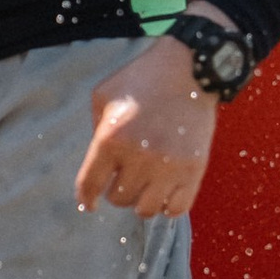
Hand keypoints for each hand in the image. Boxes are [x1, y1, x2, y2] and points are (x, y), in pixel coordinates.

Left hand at [76, 37, 218, 220]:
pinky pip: (176, 208)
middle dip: (117, 189)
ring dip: (141, 199)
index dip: (86, 199)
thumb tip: (98, 167)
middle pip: (118, 199)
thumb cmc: (144, 79)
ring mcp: (168, 166)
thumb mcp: (104, 96)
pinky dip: (167, 205)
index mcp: (111, 138)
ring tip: (145, 185)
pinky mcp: (193, 170)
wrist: (190, 69)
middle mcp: (138, 156)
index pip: (90, 185)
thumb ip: (96, 131)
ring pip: (145, 209)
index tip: (88, 204)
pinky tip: (164, 191)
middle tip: (125, 176)